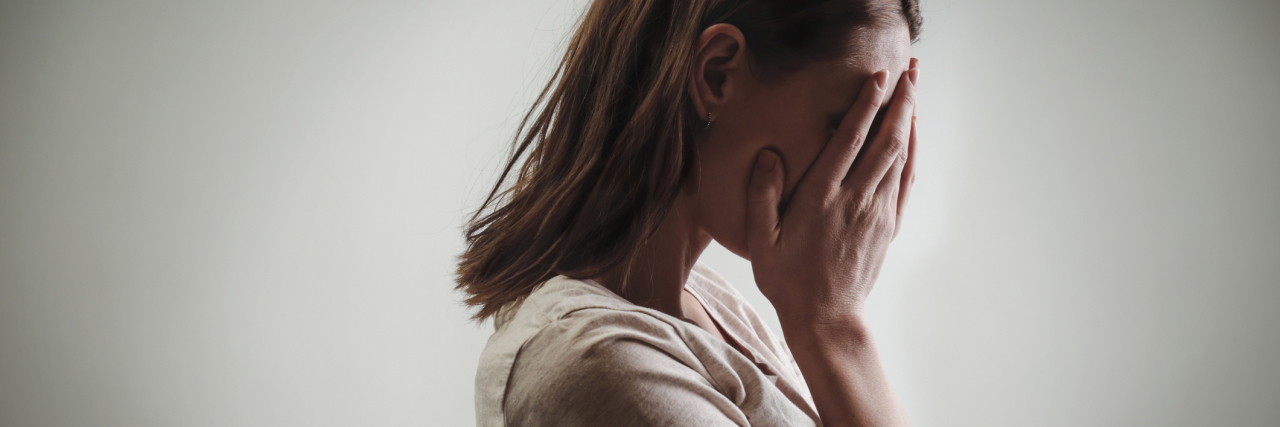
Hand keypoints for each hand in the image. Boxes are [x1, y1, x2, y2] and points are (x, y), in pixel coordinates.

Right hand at [746, 60, 918, 324]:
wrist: (826, 317)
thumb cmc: (787, 279)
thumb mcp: (762, 240)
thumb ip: (763, 195)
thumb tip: (768, 155)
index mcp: (820, 198)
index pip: (848, 141)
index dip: (864, 106)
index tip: (876, 78)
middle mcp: (854, 199)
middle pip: (884, 140)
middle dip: (899, 102)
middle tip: (910, 70)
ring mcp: (876, 212)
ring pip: (899, 156)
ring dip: (909, 119)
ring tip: (915, 89)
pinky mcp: (888, 225)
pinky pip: (905, 180)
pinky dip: (911, 152)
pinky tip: (912, 133)